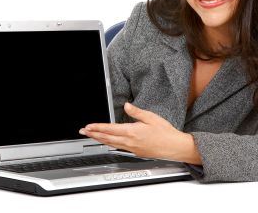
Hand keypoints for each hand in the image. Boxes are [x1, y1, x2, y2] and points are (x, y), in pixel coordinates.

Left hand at [79, 102, 200, 162]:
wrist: (174, 147)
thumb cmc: (165, 132)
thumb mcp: (151, 117)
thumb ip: (136, 111)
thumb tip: (126, 105)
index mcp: (133, 131)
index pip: (110, 129)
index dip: (98, 127)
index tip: (89, 126)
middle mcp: (130, 142)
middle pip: (107, 138)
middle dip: (93, 134)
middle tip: (83, 131)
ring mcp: (132, 148)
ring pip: (111, 144)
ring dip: (99, 139)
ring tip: (91, 136)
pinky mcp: (135, 152)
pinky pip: (119, 147)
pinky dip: (109, 144)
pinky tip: (107, 142)